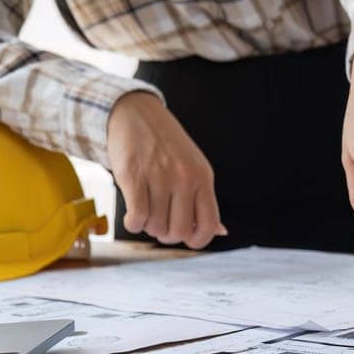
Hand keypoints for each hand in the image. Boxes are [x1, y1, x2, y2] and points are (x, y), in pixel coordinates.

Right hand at [107, 91, 224, 249]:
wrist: (136, 113)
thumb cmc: (166, 145)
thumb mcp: (194, 167)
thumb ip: (204, 200)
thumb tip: (220, 231)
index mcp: (203, 178)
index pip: (209, 225)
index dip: (197, 240)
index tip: (186, 237)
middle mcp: (184, 178)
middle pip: (179, 231)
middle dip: (167, 234)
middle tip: (160, 221)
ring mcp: (160, 177)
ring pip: (156, 227)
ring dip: (148, 226)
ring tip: (146, 209)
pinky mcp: (134, 177)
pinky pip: (137, 218)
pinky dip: (133, 223)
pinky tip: (132, 214)